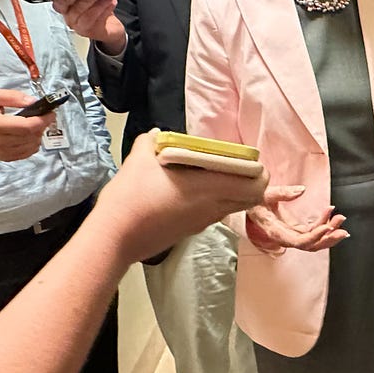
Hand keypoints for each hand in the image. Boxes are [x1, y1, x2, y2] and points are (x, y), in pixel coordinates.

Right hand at [0, 88, 51, 160]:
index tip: (50, 113)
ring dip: (38, 135)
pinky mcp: (4, 158)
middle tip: (44, 116)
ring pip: (31, 147)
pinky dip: (32, 145)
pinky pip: (25, 154)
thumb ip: (12, 96)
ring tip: (35, 125)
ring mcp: (1, 152)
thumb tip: (33, 101)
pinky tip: (29, 136)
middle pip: (31, 137)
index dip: (42, 120)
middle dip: (43, 126)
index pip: (26, 126)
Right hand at [53, 0, 124, 55]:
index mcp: (65, 8)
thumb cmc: (93, 7)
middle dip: (86, 0)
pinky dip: (107, 10)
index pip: (58, 4)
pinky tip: (112, 3)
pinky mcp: (95, 32)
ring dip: (99, 5)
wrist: (109, 24)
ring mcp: (82, 27)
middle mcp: (71, 19)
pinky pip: (99, 21)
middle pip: (75, 11)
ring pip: (87, 17)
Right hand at [94, 130, 268, 263]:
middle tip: (232, 165)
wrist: (114, 237)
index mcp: (208, 188)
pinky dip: (214, 201)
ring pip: (231, 206)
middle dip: (249, 182)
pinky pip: (214, 213)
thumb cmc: (131, 197)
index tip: (247, 160)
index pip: (255, 186)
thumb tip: (156, 135)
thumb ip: (150, 142)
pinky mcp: (190, 231)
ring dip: (230, 191)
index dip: (258, 173)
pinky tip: (190, 190)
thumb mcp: (139, 160)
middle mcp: (212, 208)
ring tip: (210, 174)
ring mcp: (202, 222)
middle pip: (249, 198)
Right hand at [244, 185, 348, 252]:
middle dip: (327, 239)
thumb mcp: (265, 192)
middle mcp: (284, 236)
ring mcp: (291, 234)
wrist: (250, 203)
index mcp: (275, 231)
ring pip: (313, 241)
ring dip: (329, 233)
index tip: (326, 227)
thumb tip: (302, 190)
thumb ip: (283, 192)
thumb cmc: (255, 199)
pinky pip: (312, 231)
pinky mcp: (295, 229)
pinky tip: (330, 214)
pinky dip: (323, 225)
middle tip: (342, 230)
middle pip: (309, 245)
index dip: (313, 237)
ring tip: (340, 220)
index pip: (297, 241)